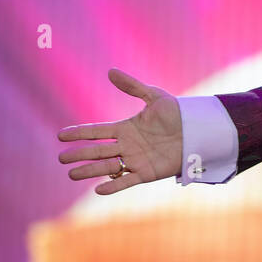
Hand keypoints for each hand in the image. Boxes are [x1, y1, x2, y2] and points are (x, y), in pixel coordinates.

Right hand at [57, 68, 182, 193]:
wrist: (199, 130)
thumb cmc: (178, 113)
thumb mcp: (155, 97)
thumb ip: (133, 86)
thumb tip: (110, 71)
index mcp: (126, 129)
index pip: (97, 131)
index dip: (79, 133)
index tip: (61, 135)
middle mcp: (127, 146)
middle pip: (97, 151)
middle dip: (79, 155)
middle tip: (61, 158)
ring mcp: (136, 160)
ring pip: (107, 167)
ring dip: (89, 171)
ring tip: (71, 175)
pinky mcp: (148, 173)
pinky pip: (128, 180)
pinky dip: (114, 186)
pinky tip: (98, 190)